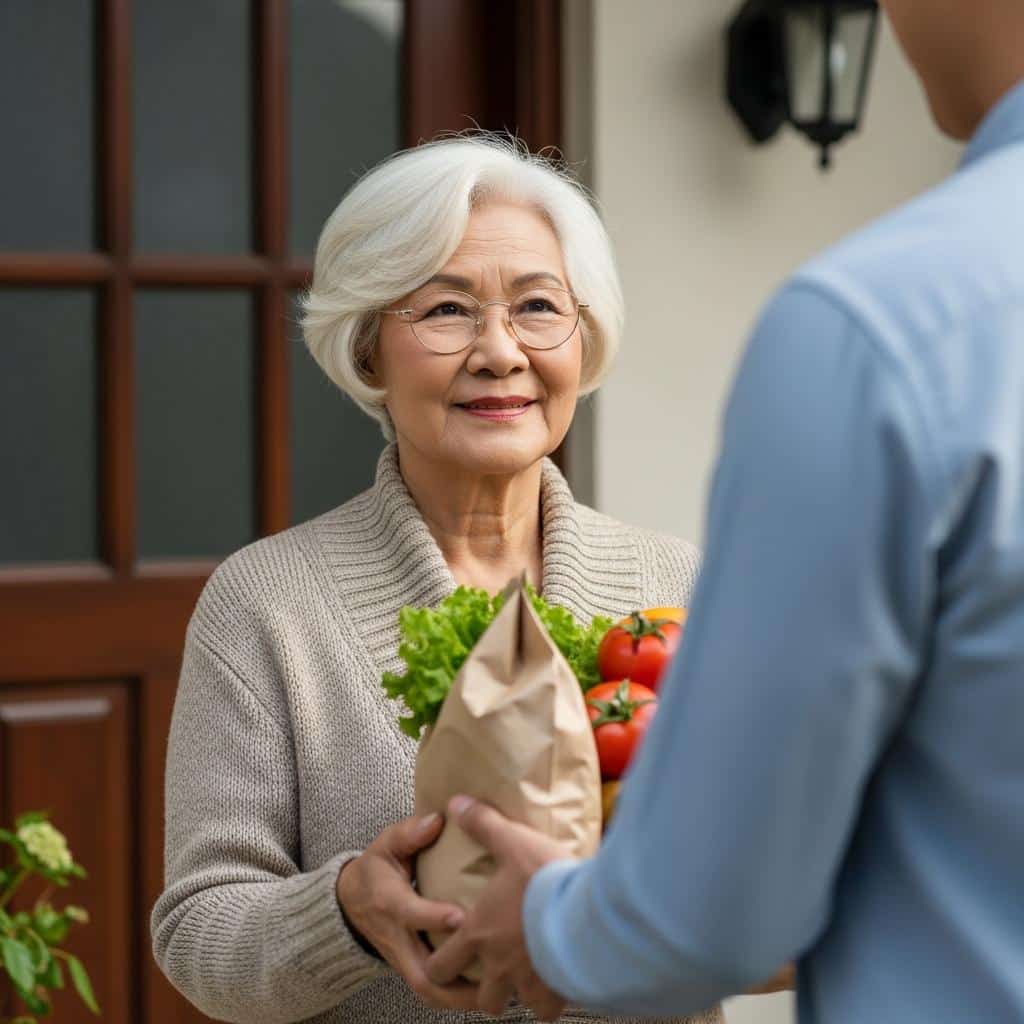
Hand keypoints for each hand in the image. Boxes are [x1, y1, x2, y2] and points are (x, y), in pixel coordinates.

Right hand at [336, 812, 478, 1011]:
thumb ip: (410, 833)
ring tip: (496, 993)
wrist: (351, 901)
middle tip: (491, 977)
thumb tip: (437, 820)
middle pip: (421, 972)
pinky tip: (488, 990)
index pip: (410, 914)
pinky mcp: (411, 967)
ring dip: (460, 998)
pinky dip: (457, 997)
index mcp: (388, 902)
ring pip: (429, 990)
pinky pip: (433, 989)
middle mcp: (395, 937)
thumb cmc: (377, 868)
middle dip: (454, 980)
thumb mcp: (387, 844)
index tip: (461, 916)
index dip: (433, 917)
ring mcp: (403, 958)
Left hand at [424, 795, 570, 1020]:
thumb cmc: (545, 878)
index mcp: (479, 933)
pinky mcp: (560, 988)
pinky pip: (552, 1008)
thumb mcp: (511, 841)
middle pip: (482, 998)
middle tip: (491, 976)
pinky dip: (553, 999)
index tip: (444, 962)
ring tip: (528, 979)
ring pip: (518, 1006)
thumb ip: (482, 824)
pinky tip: (560, 982)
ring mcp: (531, 981)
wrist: (588, 910)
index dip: (438, 968)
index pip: (442, 965)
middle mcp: (501, 965)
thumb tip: (456, 804)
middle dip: (483, 991)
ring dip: (520, 996)